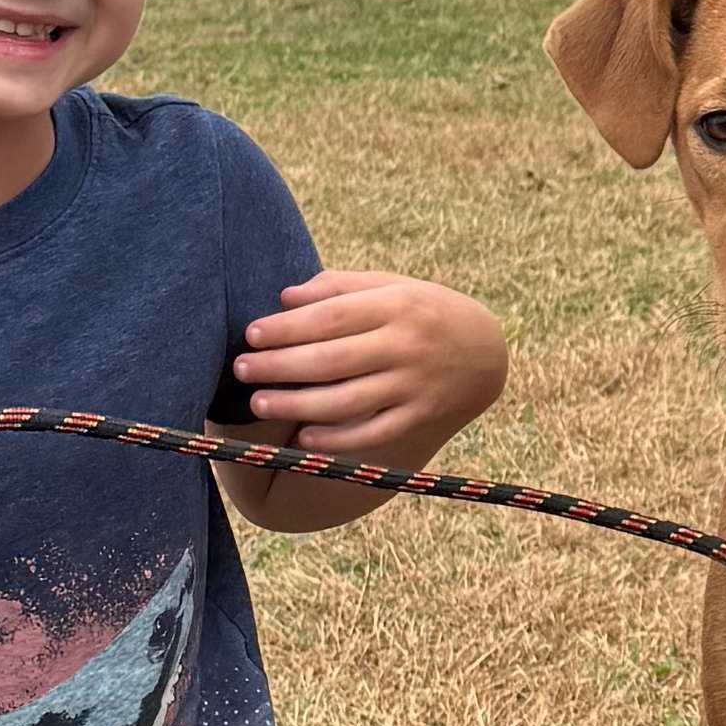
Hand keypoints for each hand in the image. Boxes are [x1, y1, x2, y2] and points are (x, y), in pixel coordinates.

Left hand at [231, 269, 511, 477]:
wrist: (485, 352)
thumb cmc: (423, 311)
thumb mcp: (391, 286)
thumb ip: (338, 287)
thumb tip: (284, 298)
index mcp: (397, 306)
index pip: (332, 317)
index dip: (289, 327)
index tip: (252, 334)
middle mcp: (406, 346)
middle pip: (332, 359)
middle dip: (280, 365)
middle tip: (240, 368)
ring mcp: (414, 385)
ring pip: (347, 401)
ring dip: (297, 404)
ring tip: (258, 402)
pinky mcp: (420, 416)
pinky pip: (373, 432)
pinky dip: (337, 439)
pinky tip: (304, 438)